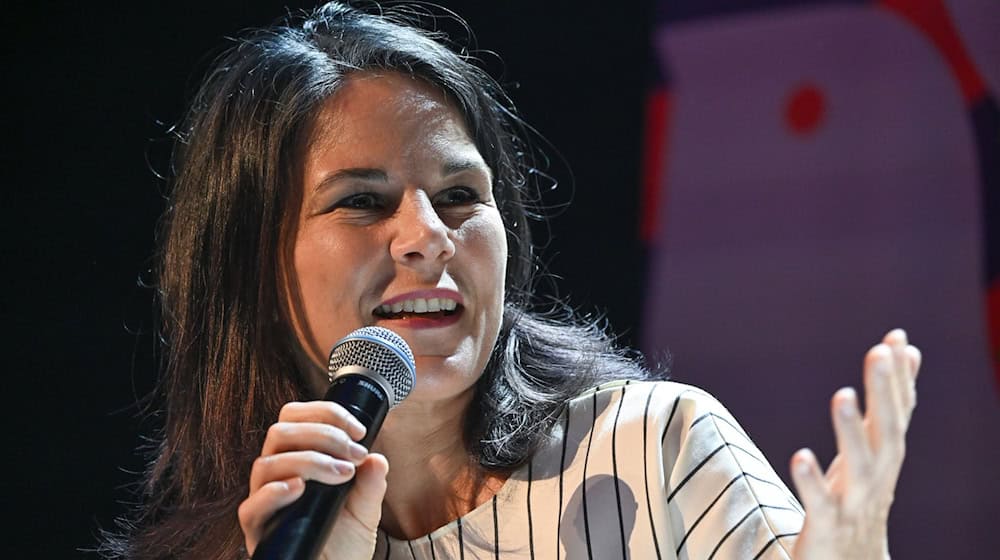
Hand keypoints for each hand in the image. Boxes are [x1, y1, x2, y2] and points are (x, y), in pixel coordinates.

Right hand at [237, 401, 389, 558]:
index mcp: (298, 463)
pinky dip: (274, 493)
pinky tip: (299, 488)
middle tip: (354, 453)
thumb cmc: (344, 547)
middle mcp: (278, 478)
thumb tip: (376, 458)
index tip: (359, 431)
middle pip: (279, 433)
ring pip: (266, 464)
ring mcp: (266, 504)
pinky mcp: (259, 532)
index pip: (295, 419)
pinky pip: (251, 507)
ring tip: (341, 474)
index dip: (325, 414)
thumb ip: (371, 484)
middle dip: (322, 434)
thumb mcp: (366, 512)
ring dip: (309, 460)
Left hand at [790, 329, 920, 559]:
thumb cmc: (861, 494)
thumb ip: (889, 401)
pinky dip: (812, 480)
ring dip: (851, 429)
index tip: (895, 339)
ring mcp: (855, 501)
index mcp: (886, 454)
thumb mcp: (877, 445)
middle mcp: (877, 475)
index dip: (898, 377)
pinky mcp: (828, 524)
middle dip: (884, 392)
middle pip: (886, 431)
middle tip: (879, 352)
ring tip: (841, 394)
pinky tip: (800, 456)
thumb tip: (906, 348)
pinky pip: (821, 502)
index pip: (898, 411)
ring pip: (859, 465)